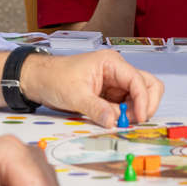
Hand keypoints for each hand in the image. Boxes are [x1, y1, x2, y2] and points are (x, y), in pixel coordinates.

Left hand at [23, 48, 164, 126]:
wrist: (39, 80)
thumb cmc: (54, 78)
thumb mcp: (75, 95)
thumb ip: (96, 109)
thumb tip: (113, 122)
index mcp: (111, 62)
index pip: (137, 79)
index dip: (143, 99)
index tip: (140, 118)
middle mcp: (117, 70)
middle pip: (147, 84)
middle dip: (145, 103)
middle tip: (133, 121)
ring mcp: (115, 83)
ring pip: (139, 96)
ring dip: (134, 111)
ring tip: (119, 122)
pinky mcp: (110, 94)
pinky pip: (126, 105)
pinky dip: (125, 115)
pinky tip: (113, 120)